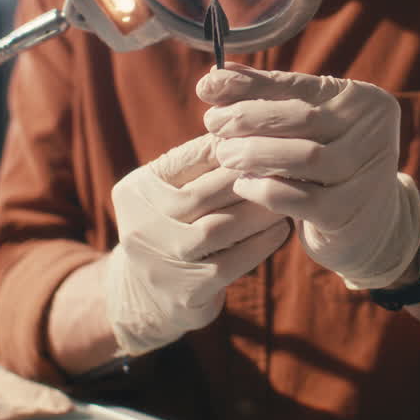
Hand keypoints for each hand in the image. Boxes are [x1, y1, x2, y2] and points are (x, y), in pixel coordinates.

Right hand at [104, 134, 289, 355]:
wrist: (147, 295)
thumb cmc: (170, 227)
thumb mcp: (168, 190)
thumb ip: (196, 162)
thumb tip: (243, 123)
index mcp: (135, 191)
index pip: (184, 160)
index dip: (225, 148)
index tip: (262, 137)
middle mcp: (140, 226)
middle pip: (201, 194)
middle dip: (244, 177)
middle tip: (283, 164)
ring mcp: (162, 262)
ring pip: (218, 229)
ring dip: (257, 210)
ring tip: (285, 195)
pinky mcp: (188, 292)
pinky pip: (232, 263)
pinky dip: (260, 244)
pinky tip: (280, 230)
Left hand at [197, 65, 419, 289]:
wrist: (368, 225)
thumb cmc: (325, 166)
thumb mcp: (303, 128)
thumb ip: (266, 98)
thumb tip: (214, 76)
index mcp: (364, 100)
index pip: (300, 85)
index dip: (250, 85)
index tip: (208, 86)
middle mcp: (375, 133)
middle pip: (304, 118)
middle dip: (249, 119)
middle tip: (214, 125)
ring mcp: (367, 175)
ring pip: (304, 156)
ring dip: (255, 153)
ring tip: (225, 154)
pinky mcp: (349, 213)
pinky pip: (299, 199)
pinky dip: (264, 189)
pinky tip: (243, 185)